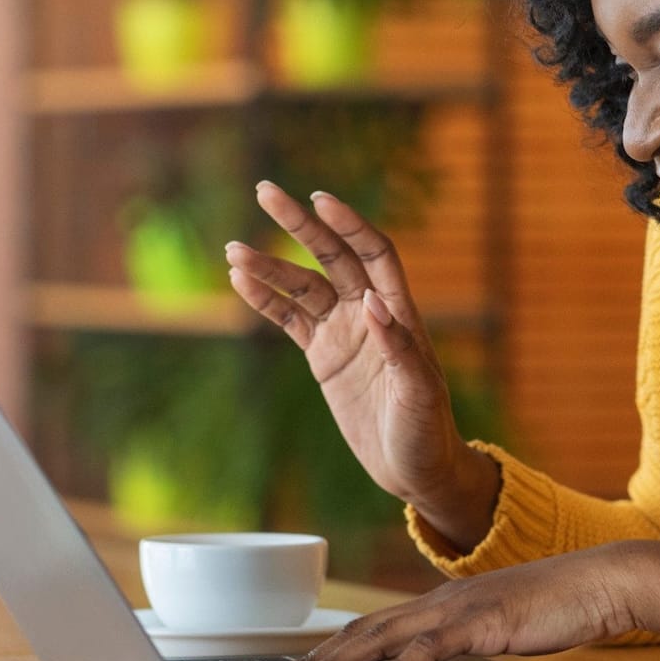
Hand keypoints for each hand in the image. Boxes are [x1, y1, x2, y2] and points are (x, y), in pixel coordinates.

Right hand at [226, 182, 495, 546]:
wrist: (414, 470)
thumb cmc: (427, 431)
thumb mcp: (419, 393)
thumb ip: (398, 347)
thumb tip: (372, 303)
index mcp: (399, 312)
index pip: (373, 252)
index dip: (348, 224)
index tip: (320, 200)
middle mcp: (369, 312)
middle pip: (331, 255)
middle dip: (299, 224)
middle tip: (265, 190)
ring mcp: (342, 332)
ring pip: (301, 286)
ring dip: (269, 265)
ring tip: (232, 249)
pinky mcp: (323, 356)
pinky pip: (289, 319)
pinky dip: (265, 300)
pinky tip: (239, 280)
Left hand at [252, 541, 659, 660]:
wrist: (602, 582)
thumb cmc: (556, 608)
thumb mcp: (496, 632)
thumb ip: (461, 646)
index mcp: (436, 607)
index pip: (366, 630)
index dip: (323, 651)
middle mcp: (435, 603)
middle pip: (357, 632)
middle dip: (308, 659)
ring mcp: (455, 610)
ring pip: (379, 639)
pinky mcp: (480, 623)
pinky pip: (428, 650)